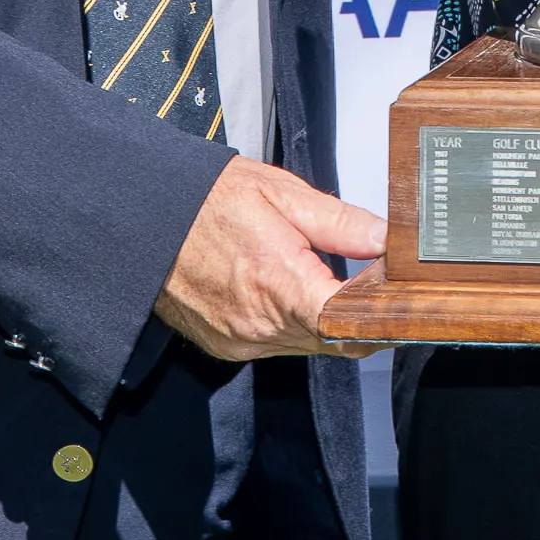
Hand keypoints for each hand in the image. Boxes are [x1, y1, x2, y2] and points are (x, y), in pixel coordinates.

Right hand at [154, 157, 385, 360]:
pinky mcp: (229, 347)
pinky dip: (293, 323)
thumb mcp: (280, 192)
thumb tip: (384, 239)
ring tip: (319, 274)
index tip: (393, 293)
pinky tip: (285, 289)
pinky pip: (279, 344)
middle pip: (335, 339)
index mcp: (277, 281)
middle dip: (357, 313)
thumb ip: (339, 221)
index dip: (379, 315)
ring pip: (310, 345)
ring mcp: (242, 341)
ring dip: (325, 319)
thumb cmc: (206, 201)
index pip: (348, 325)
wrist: (145, 221)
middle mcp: (259, 324)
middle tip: (368, 278)